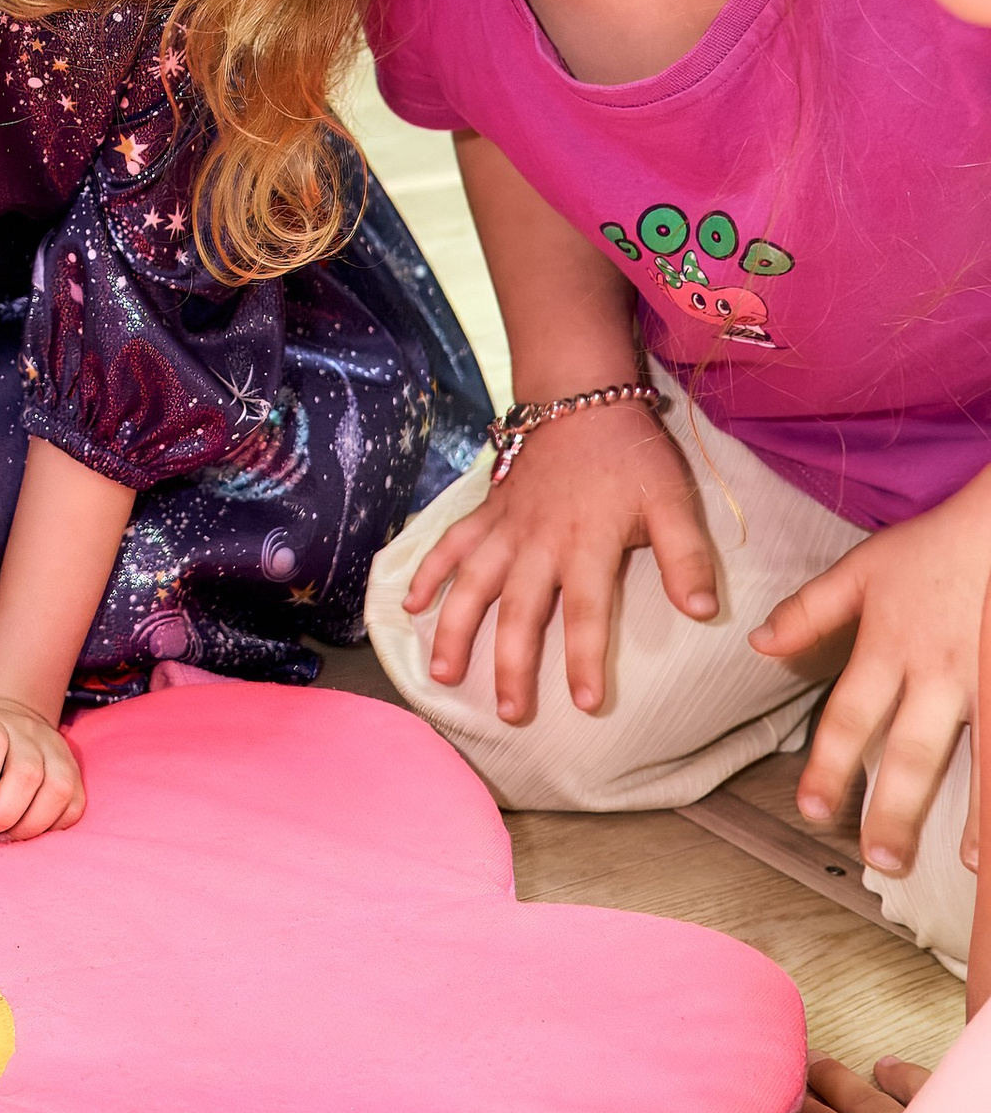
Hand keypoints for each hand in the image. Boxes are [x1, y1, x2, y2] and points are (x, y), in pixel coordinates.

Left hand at [0, 687, 84, 838]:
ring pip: (57, 790)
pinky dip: (53, 826)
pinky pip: (75, 804)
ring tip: (6, 836)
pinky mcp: (75, 770)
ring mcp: (56, 750)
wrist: (8, 712)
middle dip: (2, 815)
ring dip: (29, 825)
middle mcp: (28, 733)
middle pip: (27, 774)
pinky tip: (30, 830)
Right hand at [404, 401, 716, 724]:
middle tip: (510, 714)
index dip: (584, 658)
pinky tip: (410, 607)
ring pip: (472, 585)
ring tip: (442, 675)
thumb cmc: (632, 456)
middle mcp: (539, 543)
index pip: (586, 612)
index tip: (585, 705)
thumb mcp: (673, 501)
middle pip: (519, 612)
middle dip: (511, 665)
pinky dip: (427, 573)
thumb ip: (686, 556)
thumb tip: (702, 611)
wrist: (583, 398)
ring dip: (454, 630)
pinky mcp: (487, 513)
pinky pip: (449, 545)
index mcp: (587, 545)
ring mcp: (506, 529)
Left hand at [752, 473, 990, 881]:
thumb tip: (758, 643)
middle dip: (895, 809)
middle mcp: (938, 672)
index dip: (829, 766)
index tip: (814, 810)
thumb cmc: (939, 545)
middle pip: (913, 751)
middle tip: (881, 858)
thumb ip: (811, 611)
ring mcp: (988, 679)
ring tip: (970, 863)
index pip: (850, 718)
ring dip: (976, 813)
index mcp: (891, 650)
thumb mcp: (865, 568)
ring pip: (982, 754)